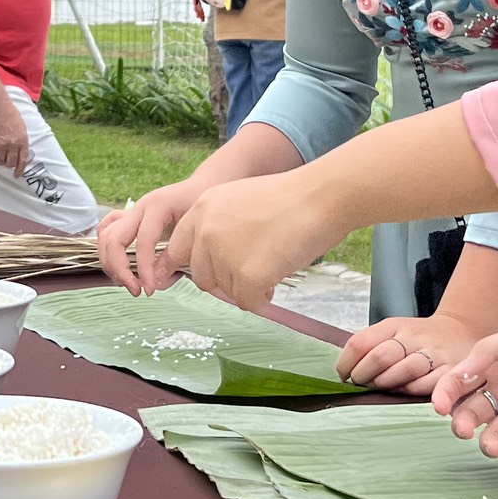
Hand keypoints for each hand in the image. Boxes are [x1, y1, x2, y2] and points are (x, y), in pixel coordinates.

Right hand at [0, 96, 29, 173]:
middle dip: (8, 164)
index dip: (20, 169)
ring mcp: (1, 145)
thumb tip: (20, 152)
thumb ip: (22, 140)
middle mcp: (13, 144)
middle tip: (6, 161)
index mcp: (23, 140)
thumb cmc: (10, 115)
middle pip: (10, 163)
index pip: (23, 160)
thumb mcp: (22, 127)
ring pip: (0, 161)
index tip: (17, 175)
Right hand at [96, 181, 200, 294]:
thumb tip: (156, 283)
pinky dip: (107, 248)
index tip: (150, 291)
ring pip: (106, 237)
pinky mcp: (129, 216)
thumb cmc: (205, 208)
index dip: (144, 270)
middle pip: (114, 240)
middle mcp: (139, 206)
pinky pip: (107, 230)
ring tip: (128, 281)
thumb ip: (176, 257)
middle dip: (121, 270)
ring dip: (111, 264)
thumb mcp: (196, 231)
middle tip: (136, 290)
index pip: (143, 242)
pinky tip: (119, 263)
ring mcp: (132, 210)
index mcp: (158, 206)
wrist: (204, 186)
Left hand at [171, 170, 340, 309]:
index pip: (177, 249)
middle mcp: (206, 231)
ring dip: (249, 286)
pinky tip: (279, 275)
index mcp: (202, 208)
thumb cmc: (292, 198)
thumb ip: (220, 226)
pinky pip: (248, 302)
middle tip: (255, 268)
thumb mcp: (240, 200)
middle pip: (202, 277)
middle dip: (227, 280)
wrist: (320, 196)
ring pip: (227, 291)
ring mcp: (224, 253)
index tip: (198, 277)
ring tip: (274, 262)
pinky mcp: (247, 275)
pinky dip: (263, 297)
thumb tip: (214, 261)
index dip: (192, 265)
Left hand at [336, 313, 480, 393]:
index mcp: (394, 326)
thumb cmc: (418, 339)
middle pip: (381, 356)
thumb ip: (370, 346)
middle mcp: (413, 337)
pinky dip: (410, 390)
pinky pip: (427, 384)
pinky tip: (403, 391)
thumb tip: (344, 371)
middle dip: (363, 375)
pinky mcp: (450, 370)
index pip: (361, 342)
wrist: (459, 332)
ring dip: (385, 383)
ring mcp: (433, 353)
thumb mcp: (393, 332)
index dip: (346, 362)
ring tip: (380, 388)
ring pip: (404, 369)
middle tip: (359, 384)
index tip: (343, 375)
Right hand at [429, 311, 497, 463]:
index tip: (440, 407)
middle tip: (463, 429)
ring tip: (493, 446)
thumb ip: (489, 352)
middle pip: (473, 413)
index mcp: (493, 365)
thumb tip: (459, 373)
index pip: (460, 384)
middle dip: (463, 423)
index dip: (446, 395)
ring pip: (496, 433)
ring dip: (489, 443)